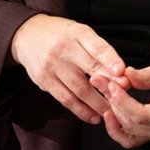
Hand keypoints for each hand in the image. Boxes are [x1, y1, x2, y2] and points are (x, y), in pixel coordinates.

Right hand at [10, 14, 127, 123]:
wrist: (27, 35)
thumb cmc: (61, 35)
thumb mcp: (79, 32)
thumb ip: (98, 50)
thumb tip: (120, 73)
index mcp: (77, 32)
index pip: (96, 46)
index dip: (110, 60)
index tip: (122, 72)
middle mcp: (64, 48)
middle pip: (89, 69)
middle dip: (108, 85)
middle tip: (123, 98)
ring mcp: (52, 65)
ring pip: (79, 89)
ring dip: (97, 104)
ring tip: (111, 112)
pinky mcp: (44, 80)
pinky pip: (65, 99)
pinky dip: (81, 110)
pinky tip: (93, 117)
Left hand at [89, 53, 149, 147]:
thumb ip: (148, 74)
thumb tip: (125, 75)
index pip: (142, 116)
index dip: (123, 102)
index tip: (112, 85)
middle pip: (133, 125)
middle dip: (115, 104)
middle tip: (102, 83)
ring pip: (130, 136)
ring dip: (114, 117)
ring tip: (105, 96)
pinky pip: (133, 138)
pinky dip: (119, 128)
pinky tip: (110, 113)